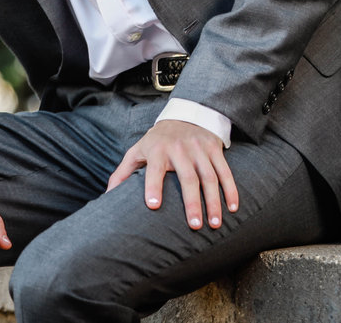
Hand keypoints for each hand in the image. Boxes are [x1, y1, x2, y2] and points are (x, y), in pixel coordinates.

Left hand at [105, 120, 238, 229]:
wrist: (186, 114)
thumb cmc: (158, 140)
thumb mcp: (138, 151)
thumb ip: (123, 172)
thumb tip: (107, 196)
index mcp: (158, 150)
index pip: (154, 169)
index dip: (153, 186)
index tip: (153, 206)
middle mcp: (179, 149)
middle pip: (187, 177)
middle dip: (191, 202)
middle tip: (194, 226)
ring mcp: (199, 149)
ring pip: (209, 177)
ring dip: (213, 201)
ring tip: (214, 224)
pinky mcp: (215, 149)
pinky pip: (225, 171)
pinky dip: (231, 189)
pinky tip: (233, 207)